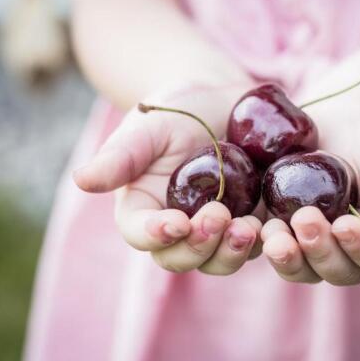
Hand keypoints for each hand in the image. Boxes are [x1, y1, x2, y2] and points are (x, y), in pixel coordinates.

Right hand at [73, 89, 262, 274]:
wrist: (223, 100)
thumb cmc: (178, 110)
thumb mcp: (148, 127)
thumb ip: (120, 155)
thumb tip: (81, 179)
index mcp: (145, 209)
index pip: (141, 234)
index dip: (155, 235)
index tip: (174, 222)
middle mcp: (178, 228)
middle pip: (181, 258)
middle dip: (199, 247)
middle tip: (219, 218)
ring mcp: (217, 229)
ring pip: (220, 260)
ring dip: (233, 251)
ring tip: (249, 227)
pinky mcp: (252, 221)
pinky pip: (258, 245)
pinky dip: (266, 242)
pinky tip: (278, 226)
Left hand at [261, 97, 359, 284]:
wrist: (339, 121)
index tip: (344, 224)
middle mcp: (354, 252)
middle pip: (341, 270)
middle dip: (321, 251)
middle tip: (304, 220)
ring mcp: (319, 247)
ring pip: (306, 269)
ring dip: (289, 256)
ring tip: (273, 232)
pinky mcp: (289, 235)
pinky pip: (278, 251)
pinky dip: (265, 244)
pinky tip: (255, 227)